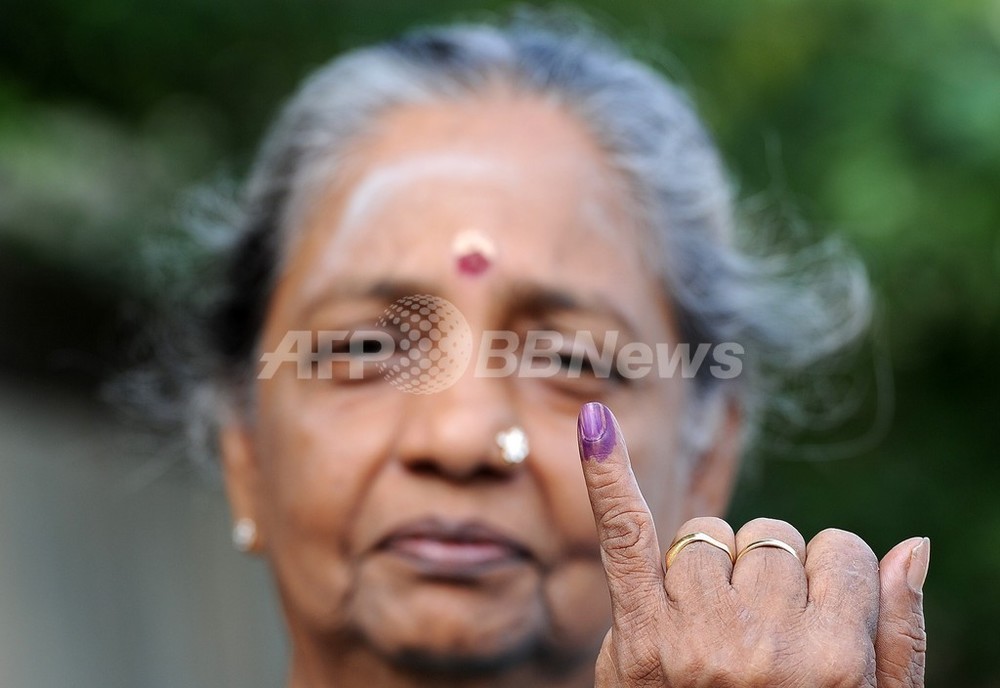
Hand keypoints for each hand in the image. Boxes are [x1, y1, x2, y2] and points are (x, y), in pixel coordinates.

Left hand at [577, 402, 927, 686]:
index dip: (827, 579)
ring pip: (709, 534)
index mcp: (835, 664)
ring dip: (711, 566)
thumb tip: (911, 546)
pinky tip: (593, 425)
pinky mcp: (637, 635)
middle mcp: (765, 647)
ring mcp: (695, 638)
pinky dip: (607, 475)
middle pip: (770, 537)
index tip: (811, 621)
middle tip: (751, 639)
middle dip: (767, 573)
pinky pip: (626, 536)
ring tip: (707, 632)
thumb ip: (898, 635)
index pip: (841, 551)